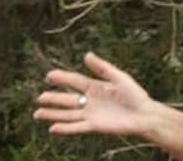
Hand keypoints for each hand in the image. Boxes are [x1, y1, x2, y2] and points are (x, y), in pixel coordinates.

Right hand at [35, 52, 162, 136]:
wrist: (145, 114)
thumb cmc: (135, 94)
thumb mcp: (119, 78)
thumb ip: (102, 68)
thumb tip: (86, 54)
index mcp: (96, 87)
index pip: (75, 81)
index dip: (63, 78)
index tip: (49, 75)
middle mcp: (90, 101)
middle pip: (67, 99)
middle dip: (53, 99)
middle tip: (40, 98)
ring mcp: (91, 114)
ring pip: (67, 114)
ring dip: (53, 114)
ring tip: (37, 114)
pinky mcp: (94, 126)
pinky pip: (76, 127)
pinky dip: (65, 128)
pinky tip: (52, 129)